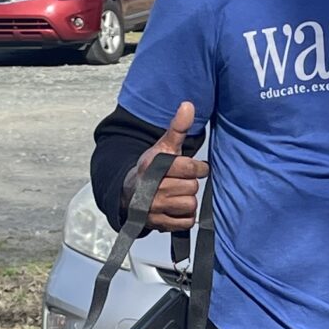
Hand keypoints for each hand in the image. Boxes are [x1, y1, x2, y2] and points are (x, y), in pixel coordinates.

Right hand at [124, 101, 207, 231]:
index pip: (190, 169)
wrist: (130, 193)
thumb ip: (178, 127)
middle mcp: (152, 188)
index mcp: (154, 166)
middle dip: (189, 184)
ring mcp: (153, 208)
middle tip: (180, 182)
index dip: (198, 168)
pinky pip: (185, 222)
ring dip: (187, 200)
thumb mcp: (164, 146)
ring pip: (189, 205)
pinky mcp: (157, 224)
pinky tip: (175, 207)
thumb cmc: (152, 169)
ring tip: (177, 194)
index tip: (197, 168)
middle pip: (191, 188)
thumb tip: (188, 104)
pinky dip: (184, 216)